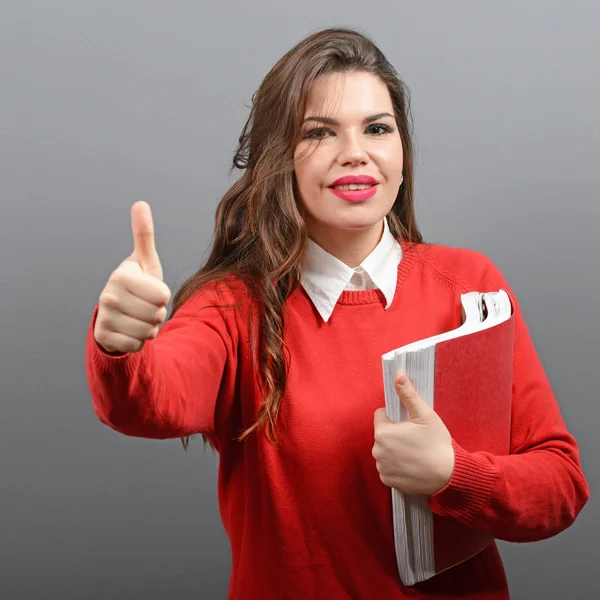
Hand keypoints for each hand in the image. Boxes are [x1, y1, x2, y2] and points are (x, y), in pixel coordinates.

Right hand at [93, 201, 170, 353]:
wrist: (118, 312)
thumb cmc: (138, 282)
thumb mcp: (144, 260)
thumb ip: (144, 234)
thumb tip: (140, 204)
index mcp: (121, 276)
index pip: (163, 296)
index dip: (163, 296)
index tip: (150, 290)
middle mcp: (109, 296)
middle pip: (157, 315)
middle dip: (157, 313)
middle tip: (146, 306)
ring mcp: (104, 318)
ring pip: (148, 332)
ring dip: (150, 328)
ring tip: (140, 317)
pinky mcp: (104, 337)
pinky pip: (138, 345)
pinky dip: (140, 341)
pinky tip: (131, 330)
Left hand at [372, 371, 454, 494]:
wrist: (449, 474)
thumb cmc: (436, 442)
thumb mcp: (424, 414)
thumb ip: (408, 394)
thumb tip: (398, 374)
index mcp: (382, 432)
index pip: (380, 416)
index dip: (394, 417)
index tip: (408, 423)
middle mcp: (377, 451)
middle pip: (382, 434)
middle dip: (394, 434)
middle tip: (414, 439)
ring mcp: (382, 467)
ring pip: (384, 451)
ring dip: (394, 450)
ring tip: (414, 453)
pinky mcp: (388, 481)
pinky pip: (387, 468)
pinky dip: (396, 466)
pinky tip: (411, 465)